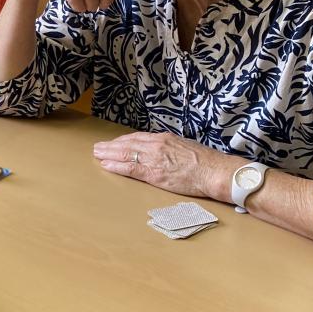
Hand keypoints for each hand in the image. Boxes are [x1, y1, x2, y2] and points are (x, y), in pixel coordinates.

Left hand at [92, 131, 233, 200]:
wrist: (215, 171)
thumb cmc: (206, 162)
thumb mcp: (186, 147)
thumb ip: (172, 148)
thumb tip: (166, 152)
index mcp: (164, 139)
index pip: (138, 137)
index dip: (123, 140)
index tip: (114, 142)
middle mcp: (156, 145)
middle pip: (127, 143)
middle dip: (111, 145)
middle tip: (98, 147)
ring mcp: (154, 158)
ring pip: (125, 153)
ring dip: (108, 154)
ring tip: (97, 154)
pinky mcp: (154, 173)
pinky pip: (130, 168)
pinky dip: (116, 166)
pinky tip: (106, 165)